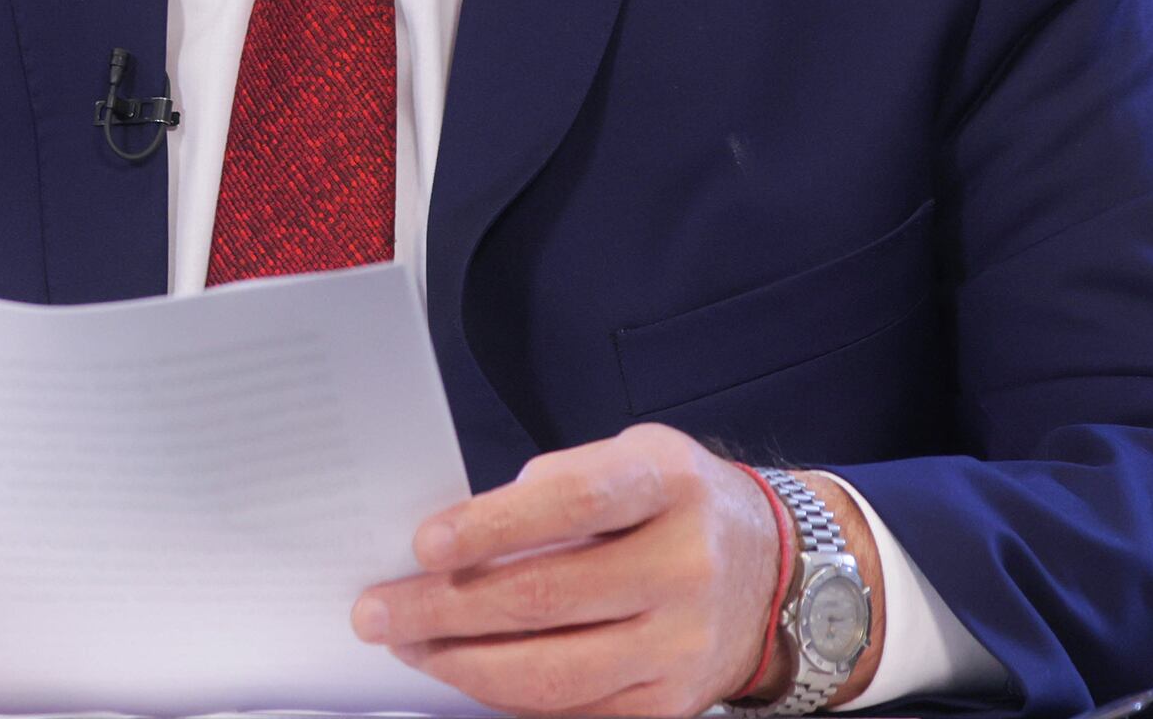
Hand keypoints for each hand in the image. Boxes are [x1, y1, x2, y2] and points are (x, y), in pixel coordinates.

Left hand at [351, 423, 809, 716]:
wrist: (774, 573)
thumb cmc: (677, 506)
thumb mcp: (633, 459)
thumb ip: (558, 486)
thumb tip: (458, 537)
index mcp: (668, 486)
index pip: (574, 503)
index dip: (493, 525)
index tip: (424, 543)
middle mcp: (684, 567)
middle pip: (547, 597)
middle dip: (444, 608)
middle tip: (378, 609)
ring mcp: (681, 645)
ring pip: (551, 672)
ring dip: (461, 663)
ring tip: (409, 645)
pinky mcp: (670, 704)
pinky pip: (571, 711)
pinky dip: (505, 697)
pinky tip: (465, 673)